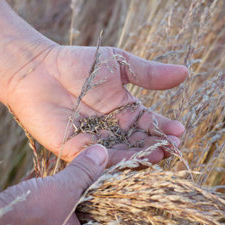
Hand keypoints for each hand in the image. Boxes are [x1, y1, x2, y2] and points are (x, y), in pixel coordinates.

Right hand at [0, 145, 120, 224]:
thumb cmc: (22, 215)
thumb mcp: (60, 189)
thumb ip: (84, 172)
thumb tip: (102, 153)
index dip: (115, 202)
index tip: (111, 183)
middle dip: (92, 202)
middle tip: (90, 181)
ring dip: (71, 206)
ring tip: (67, 185)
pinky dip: (54, 213)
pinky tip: (46, 194)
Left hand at [7, 44, 187, 164]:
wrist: (39, 68)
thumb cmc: (79, 63)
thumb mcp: (120, 64)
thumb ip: (149, 73)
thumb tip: (186, 72)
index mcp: (126, 110)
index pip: (150, 124)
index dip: (165, 129)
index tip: (179, 132)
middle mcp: (113, 129)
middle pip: (139, 143)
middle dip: (156, 146)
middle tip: (172, 148)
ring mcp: (95, 140)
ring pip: (121, 154)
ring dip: (138, 157)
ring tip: (155, 155)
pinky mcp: (74, 149)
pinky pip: (96, 159)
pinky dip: (111, 162)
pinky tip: (126, 159)